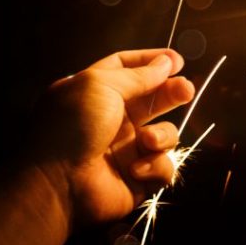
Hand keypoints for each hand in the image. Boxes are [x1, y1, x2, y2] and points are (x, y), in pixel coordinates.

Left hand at [26, 48, 194, 228]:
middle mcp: (113, 118)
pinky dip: (155, 166)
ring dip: (161, 135)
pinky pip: (164, 166)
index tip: (177, 60)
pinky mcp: (139, 177)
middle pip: (153, 98)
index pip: (126, 68)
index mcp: (96, 93)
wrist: (59, 184)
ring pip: (165, 133)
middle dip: (172, 93)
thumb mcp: (100, 86)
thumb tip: (166, 62)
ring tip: (146, 141)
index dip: (151, 61)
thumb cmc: (72, 127)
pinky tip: (136, 169)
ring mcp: (127, 149)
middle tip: (186, 90)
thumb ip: (138, 75)